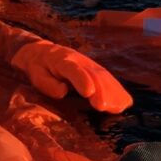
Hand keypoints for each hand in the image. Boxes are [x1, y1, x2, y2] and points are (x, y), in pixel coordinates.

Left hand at [10, 41, 132, 113]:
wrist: (44, 52)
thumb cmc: (39, 68)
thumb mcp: (37, 76)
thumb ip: (48, 84)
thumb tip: (63, 91)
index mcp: (62, 60)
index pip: (73, 70)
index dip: (82, 80)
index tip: (89, 93)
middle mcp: (80, 60)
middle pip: (94, 74)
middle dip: (101, 90)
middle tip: (104, 107)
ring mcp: (91, 64)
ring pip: (105, 77)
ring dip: (113, 92)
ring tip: (116, 108)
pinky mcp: (97, 70)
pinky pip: (110, 80)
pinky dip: (118, 91)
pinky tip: (124, 103)